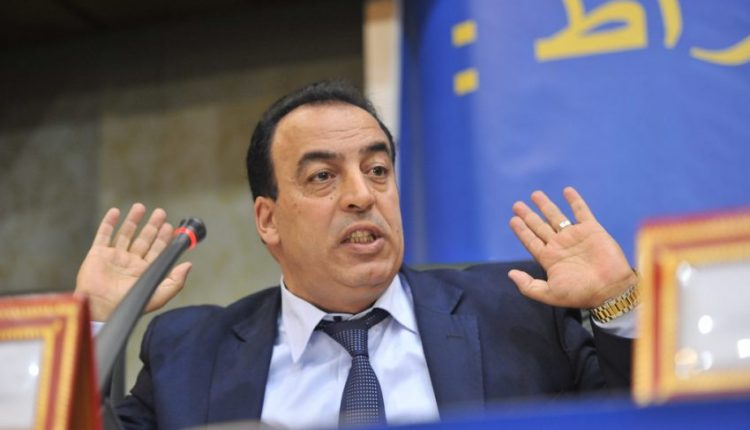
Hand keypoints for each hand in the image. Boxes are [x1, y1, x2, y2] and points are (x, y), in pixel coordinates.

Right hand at [75, 203, 191, 320]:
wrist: (101, 308)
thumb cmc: (129, 305)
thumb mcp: (159, 295)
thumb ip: (175, 281)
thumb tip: (188, 265)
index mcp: (144, 271)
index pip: (156, 250)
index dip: (163, 237)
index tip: (170, 226)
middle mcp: (130, 263)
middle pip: (143, 239)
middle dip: (152, 226)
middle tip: (160, 213)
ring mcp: (114, 257)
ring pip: (125, 234)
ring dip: (133, 220)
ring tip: (140, 207)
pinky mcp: (98, 254)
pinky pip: (103, 235)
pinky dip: (109, 222)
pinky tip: (115, 212)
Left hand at [508, 187, 636, 308]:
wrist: (611, 289)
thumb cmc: (581, 293)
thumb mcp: (550, 294)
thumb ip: (529, 286)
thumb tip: (510, 274)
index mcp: (550, 259)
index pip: (531, 241)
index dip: (522, 231)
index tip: (513, 220)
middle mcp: (560, 245)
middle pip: (540, 226)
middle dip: (529, 215)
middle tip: (516, 205)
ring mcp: (575, 236)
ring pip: (557, 216)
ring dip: (546, 205)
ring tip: (535, 194)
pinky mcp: (592, 230)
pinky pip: (581, 211)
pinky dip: (575, 201)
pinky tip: (567, 190)